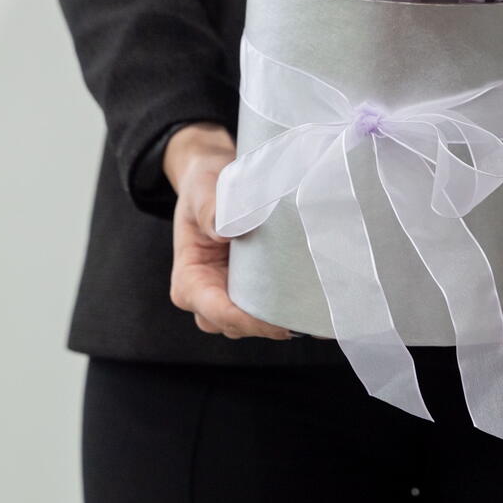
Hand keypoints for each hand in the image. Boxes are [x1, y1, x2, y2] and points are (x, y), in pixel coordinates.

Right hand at [164, 122, 290, 341]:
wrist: (213, 176)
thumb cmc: (203, 184)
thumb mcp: (202, 191)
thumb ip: (211, 210)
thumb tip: (228, 230)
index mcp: (188, 277)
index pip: (214, 310)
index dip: (245, 320)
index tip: (277, 324)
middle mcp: (205, 292)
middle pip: (233, 325)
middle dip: (266, 326)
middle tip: (304, 318)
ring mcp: (227, 291)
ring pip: (250, 322)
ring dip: (278, 320)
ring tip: (313, 313)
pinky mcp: (247, 285)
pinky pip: (263, 306)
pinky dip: (284, 308)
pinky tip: (312, 304)